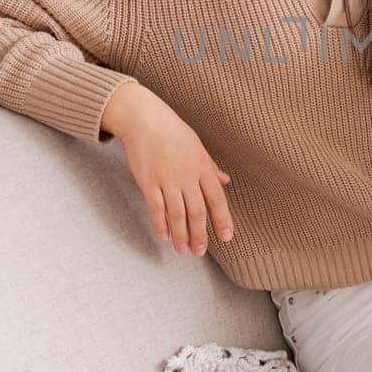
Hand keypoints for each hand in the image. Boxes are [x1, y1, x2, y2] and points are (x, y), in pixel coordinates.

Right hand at [102, 81, 233, 257]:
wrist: (145, 118)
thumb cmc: (172, 131)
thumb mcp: (197, 147)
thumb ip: (211, 167)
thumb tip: (226, 180)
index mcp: (202, 167)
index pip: (217, 198)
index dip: (223, 219)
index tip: (226, 237)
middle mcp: (187, 175)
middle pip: (197, 212)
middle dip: (199, 235)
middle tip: (199, 252)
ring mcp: (167, 179)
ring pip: (177, 214)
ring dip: (181, 235)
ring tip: (182, 250)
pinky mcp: (148, 181)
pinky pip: (156, 208)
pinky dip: (160, 224)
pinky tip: (163, 236)